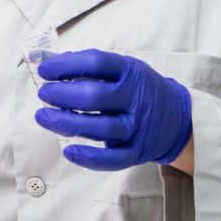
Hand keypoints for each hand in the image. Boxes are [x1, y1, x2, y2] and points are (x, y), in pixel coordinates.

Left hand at [34, 49, 191, 170]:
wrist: (177, 118)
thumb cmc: (138, 89)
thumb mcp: (121, 69)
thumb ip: (87, 67)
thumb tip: (46, 62)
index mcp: (130, 72)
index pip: (96, 63)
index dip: (66, 65)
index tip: (44, 70)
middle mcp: (135, 99)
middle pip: (95, 97)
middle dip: (62, 95)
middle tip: (44, 94)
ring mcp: (137, 127)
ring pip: (100, 128)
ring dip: (66, 123)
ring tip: (43, 117)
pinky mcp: (137, 152)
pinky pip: (113, 159)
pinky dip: (90, 158)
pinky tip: (68, 151)